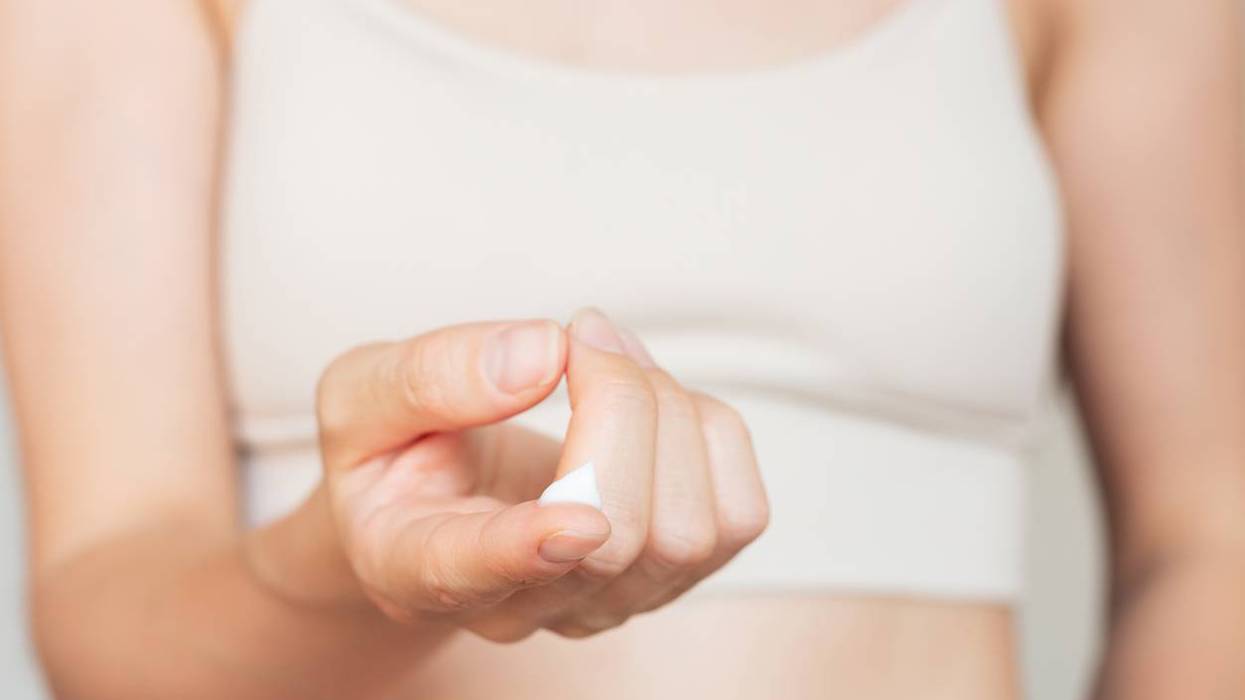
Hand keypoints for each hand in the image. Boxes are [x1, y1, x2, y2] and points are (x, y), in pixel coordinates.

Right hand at [315, 307, 768, 641]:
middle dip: (621, 402)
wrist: (436, 499)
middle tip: (580, 331)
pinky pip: (736, 514)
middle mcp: (520, 606)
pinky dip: (707, 428)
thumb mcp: (362, 395)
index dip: (529, 549)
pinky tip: (649, 398)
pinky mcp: (668, 577)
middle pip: (619, 533)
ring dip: (667, 405)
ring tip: (606, 353)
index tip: (576, 519)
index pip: (475, 572)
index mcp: (415, 564)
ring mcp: (603, 603)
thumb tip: (540, 355)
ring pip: (690, 529)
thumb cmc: (394, 450)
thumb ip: (428, 377)